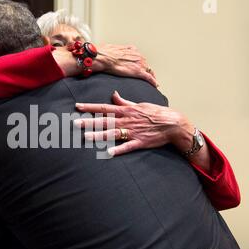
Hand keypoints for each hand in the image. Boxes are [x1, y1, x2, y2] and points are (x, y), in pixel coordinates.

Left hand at [74, 91, 193, 155]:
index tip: (77, 107)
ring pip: (113, 133)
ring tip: (86, 138)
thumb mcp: (139, 104)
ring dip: (99, 135)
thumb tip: (114, 95)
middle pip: (104, 121)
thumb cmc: (156, 113)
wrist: (173, 123)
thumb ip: (124, 102)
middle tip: (75, 124)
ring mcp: (133, 131)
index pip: (104, 108)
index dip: (90, 107)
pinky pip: (127, 146)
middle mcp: (127, 120)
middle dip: (89, 122)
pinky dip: (118, 150)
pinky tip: (108, 153)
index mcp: (125, 111)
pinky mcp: (140, 142)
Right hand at [96, 44, 157, 86]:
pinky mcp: (138, 72)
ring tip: (153, 82)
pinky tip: (155, 85)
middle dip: (146, 70)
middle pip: (146, 65)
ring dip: (151, 76)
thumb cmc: (106, 54)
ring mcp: (139, 64)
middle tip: (148, 76)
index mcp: (132, 50)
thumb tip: (113, 54)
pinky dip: (153, 82)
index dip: (141, 64)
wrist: (105, 58)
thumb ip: (117, 52)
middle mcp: (138, 56)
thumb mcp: (113, 49)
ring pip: (149, 71)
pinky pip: (149, 78)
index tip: (141, 67)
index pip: (140, 58)